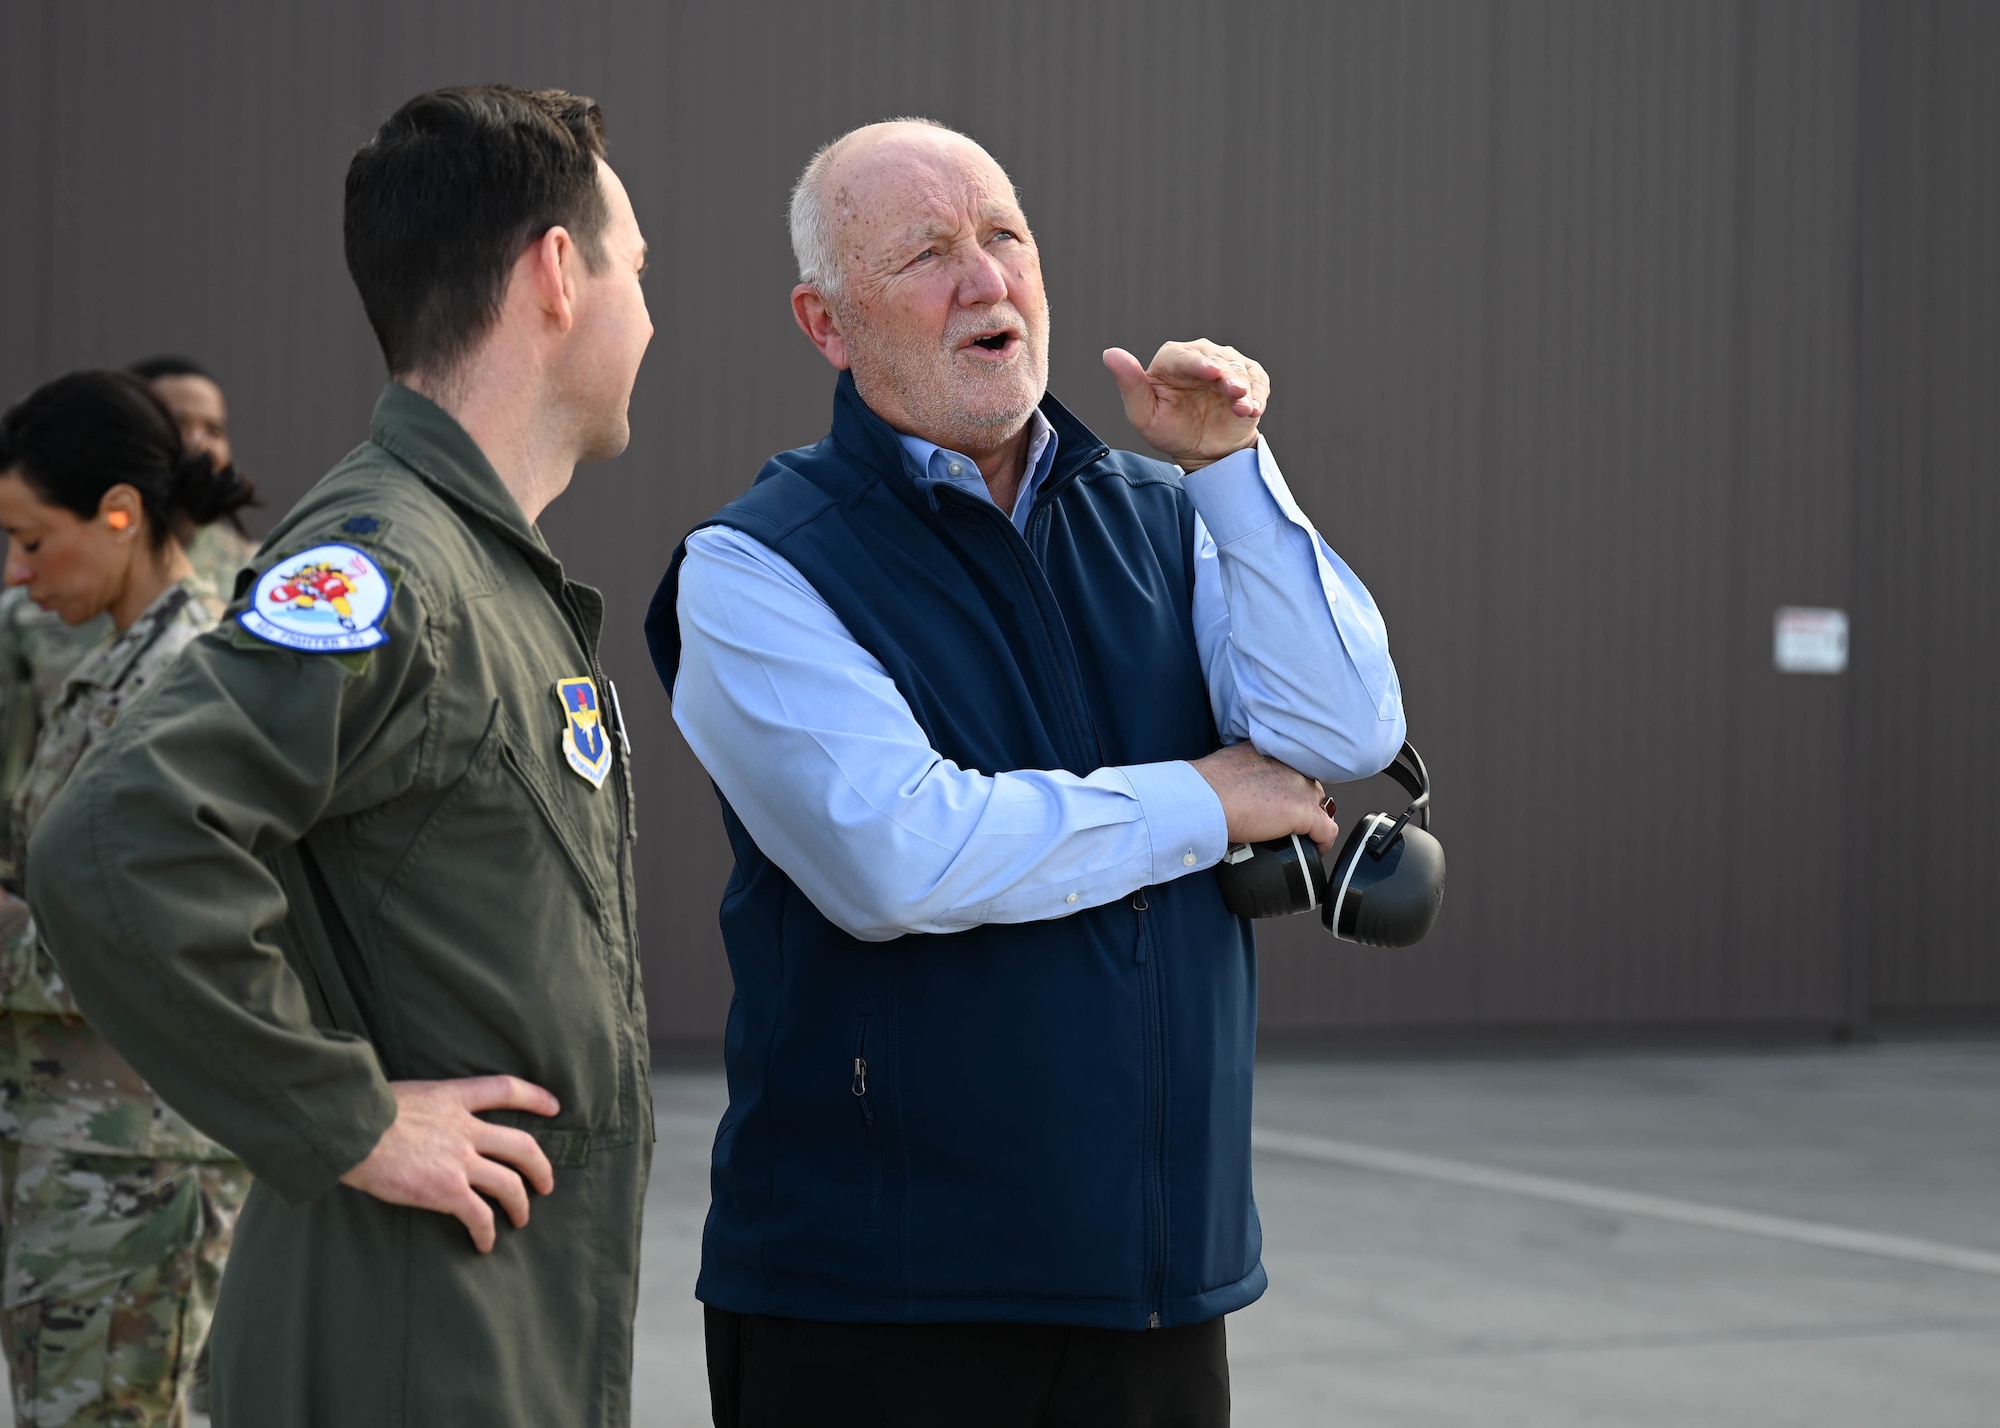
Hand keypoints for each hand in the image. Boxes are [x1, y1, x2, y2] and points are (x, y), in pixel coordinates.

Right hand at [340, 1075, 559, 1252]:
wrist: (350, 1129)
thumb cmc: (362, 1111)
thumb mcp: (404, 1094)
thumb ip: (425, 1108)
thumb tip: (418, 1121)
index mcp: (453, 1098)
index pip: (505, 1090)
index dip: (535, 1098)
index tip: (554, 1107)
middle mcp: (465, 1128)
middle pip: (521, 1146)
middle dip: (540, 1166)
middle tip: (546, 1183)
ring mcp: (460, 1160)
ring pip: (510, 1184)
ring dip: (521, 1204)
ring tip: (522, 1218)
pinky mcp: (447, 1191)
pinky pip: (480, 1216)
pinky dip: (487, 1232)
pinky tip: (484, 1244)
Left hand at [1103, 340, 1268, 469]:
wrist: (1203, 450)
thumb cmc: (1169, 430)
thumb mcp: (1143, 415)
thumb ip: (1129, 384)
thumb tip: (1110, 353)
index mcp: (1171, 359)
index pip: (1184, 357)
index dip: (1198, 364)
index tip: (1211, 373)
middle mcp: (1200, 355)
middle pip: (1216, 359)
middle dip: (1227, 376)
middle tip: (1235, 392)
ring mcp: (1228, 365)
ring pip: (1239, 369)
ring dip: (1244, 388)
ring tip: (1244, 407)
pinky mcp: (1250, 377)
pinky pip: (1257, 382)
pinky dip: (1257, 395)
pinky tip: (1253, 410)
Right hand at [1191, 742, 1338, 857]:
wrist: (1205, 797)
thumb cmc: (1206, 785)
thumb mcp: (1229, 763)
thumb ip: (1243, 770)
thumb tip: (1239, 786)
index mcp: (1273, 751)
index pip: (1293, 770)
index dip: (1289, 789)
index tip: (1280, 802)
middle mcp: (1291, 765)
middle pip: (1308, 787)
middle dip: (1301, 804)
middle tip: (1284, 822)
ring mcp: (1300, 788)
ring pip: (1320, 806)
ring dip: (1311, 822)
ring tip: (1297, 837)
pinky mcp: (1303, 812)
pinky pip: (1327, 831)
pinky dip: (1322, 843)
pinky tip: (1311, 850)